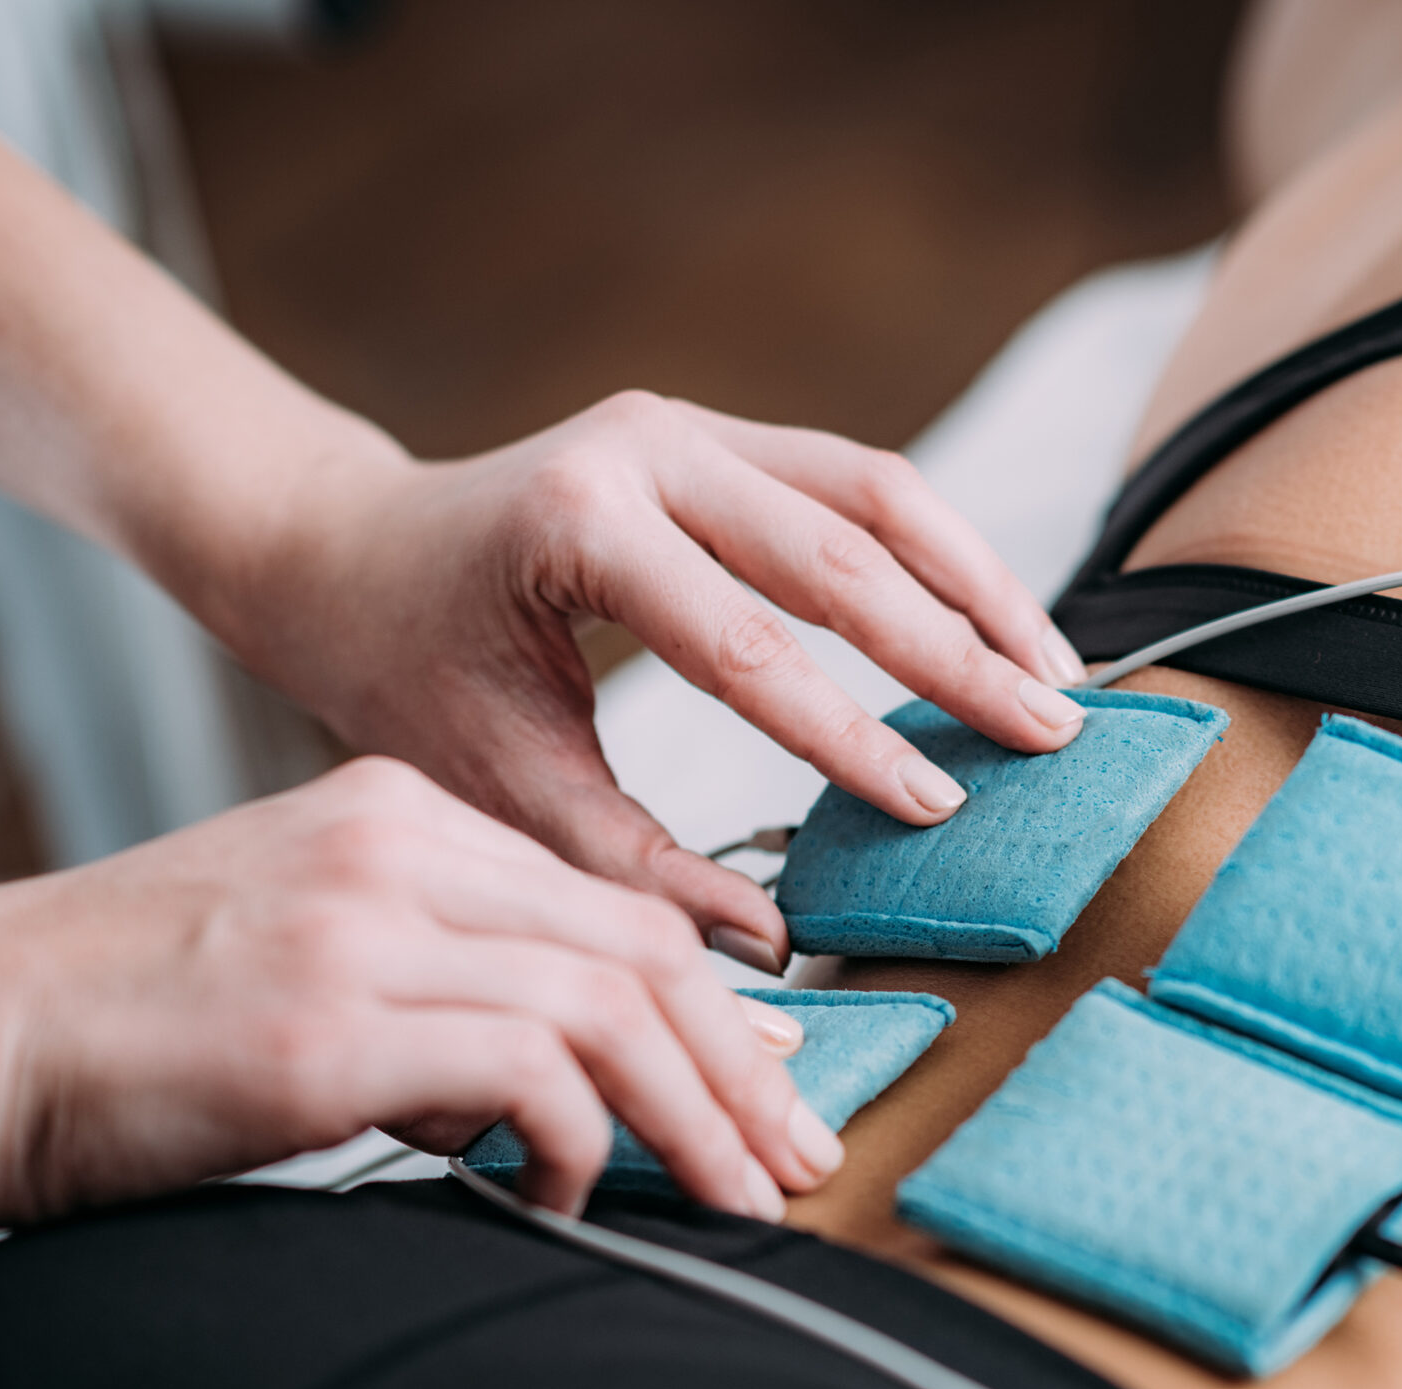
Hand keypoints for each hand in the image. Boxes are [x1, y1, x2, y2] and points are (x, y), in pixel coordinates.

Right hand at [0, 759, 833, 1224]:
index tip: (766, 1082)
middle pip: (640, 946)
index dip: (713, 1005)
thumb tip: (568, 1086)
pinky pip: (528, 1070)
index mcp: (398, 815)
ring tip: (736, 1197)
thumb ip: (440, 985)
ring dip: (697, 1114)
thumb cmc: (117, 1016)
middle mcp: (395, 847)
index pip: (609, 905)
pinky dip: (576, 1143)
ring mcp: (362, 926)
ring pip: (611, 1004)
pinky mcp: (324, 1022)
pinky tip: (561, 1197)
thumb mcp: (305, 952)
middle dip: (743, 1063)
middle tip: (795, 1153)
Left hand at [204, 394, 1087, 973]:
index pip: (748, 646)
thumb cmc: (408, 672)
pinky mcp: (718, 432)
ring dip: (976, 583)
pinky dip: (936, 552)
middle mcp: (642, 446)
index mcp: (574, 526)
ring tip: (1053, 673)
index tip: (935, 810)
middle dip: (958, 651)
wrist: (348, 552)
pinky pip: (856, 481)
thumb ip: (632, 868)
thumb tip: (771, 950)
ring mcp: (687, 424)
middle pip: (841, 549)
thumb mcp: (498, 786)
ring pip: (877, 490)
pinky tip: (991, 622)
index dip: (853, 737)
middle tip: (1049, 735)